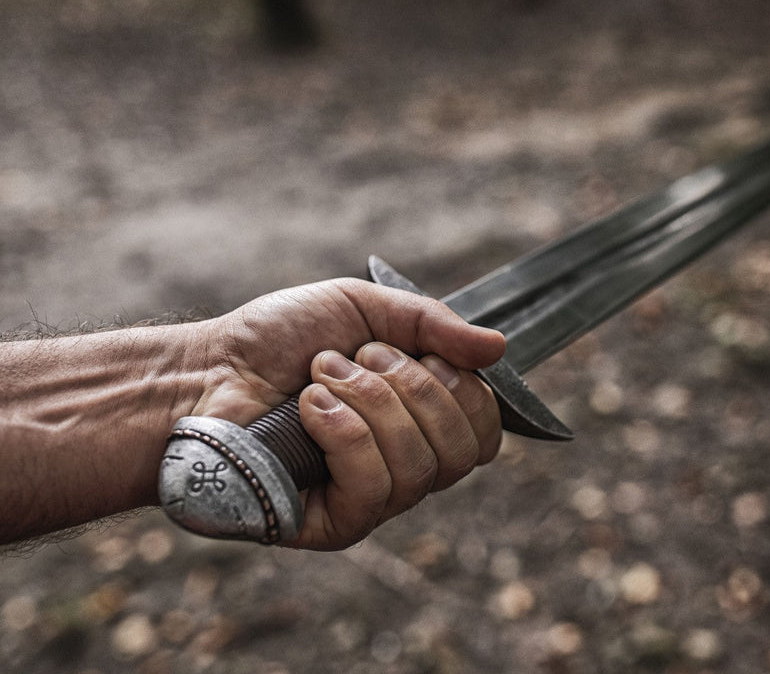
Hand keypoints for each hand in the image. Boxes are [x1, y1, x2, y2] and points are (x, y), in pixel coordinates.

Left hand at [193, 278, 505, 549]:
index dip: (466, 390)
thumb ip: (433, 324)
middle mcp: (405, 466)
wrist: (203, 371)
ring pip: (421, 467)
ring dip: (370, 403)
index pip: (484, 430)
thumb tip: (500, 348)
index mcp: (419, 421)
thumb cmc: (278, 341)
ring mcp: (372, 500)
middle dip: (413, 388)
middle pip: (463, 449)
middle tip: (357, 359)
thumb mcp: (362, 308)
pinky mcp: (335, 525)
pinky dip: (346, 433)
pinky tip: (311, 410)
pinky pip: (376, 489)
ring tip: (321, 378)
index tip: (419, 354)